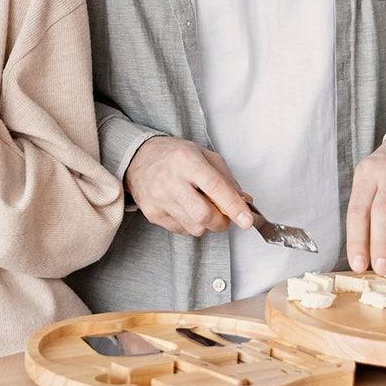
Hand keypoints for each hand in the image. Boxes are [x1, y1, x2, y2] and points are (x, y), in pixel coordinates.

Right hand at [124, 135, 255, 237]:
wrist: (138, 158)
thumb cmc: (175, 156)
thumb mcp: (204, 155)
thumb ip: (226, 179)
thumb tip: (244, 202)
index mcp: (187, 160)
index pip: (215, 187)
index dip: (234, 206)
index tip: (247, 220)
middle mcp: (170, 180)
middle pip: (204, 215)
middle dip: (222, 222)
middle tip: (224, 216)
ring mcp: (158, 198)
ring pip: (195, 228)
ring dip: (206, 224)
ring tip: (201, 208)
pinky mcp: (151, 213)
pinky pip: (181, 230)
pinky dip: (190, 224)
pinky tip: (185, 209)